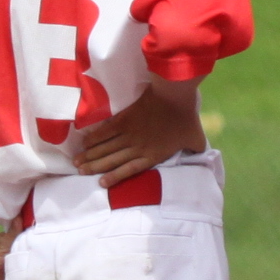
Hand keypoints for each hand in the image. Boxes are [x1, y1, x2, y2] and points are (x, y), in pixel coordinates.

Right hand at [72, 84, 204, 186]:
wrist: (175, 96)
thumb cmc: (186, 117)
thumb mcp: (196, 138)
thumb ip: (196, 149)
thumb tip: (202, 155)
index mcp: (154, 154)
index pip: (130, 170)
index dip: (115, 177)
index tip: (101, 183)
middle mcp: (138, 147)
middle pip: (112, 160)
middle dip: (95, 167)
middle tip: (80, 172)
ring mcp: (129, 133)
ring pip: (106, 147)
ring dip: (90, 155)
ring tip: (77, 161)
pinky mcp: (124, 119)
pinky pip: (105, 131)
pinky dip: (94, 137)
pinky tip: (84, 142)